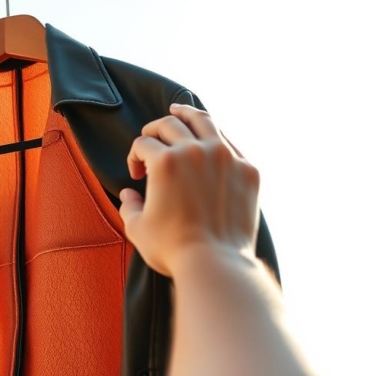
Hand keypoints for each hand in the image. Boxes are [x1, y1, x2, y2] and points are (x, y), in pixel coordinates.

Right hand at [119, 103, 260, 276]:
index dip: (134, 157)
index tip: (136, 174)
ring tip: (179, 111)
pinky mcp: (248, 170)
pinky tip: (209, 142)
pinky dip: (215, 138)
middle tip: (150, 139)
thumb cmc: (172, 249)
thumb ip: (128, 205)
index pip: (143, 144)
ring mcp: (226, 157)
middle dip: (154, 130)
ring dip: (186, 113)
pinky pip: (229, 142)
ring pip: (203, 120)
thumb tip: (129, 193)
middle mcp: (196, 150)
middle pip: (170, 124)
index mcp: (165, 161)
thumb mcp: (136, 228)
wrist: (216, 264)